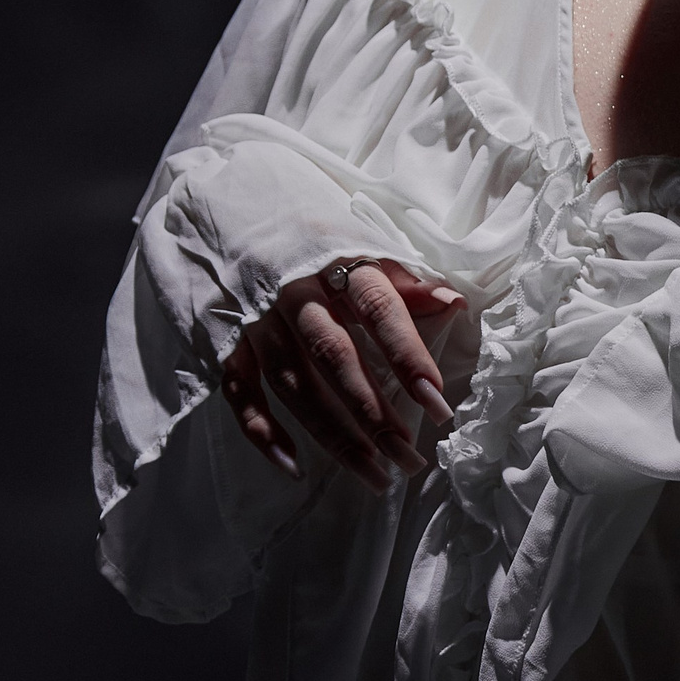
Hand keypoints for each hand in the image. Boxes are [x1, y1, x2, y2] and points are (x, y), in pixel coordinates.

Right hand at [219, 258, 464, 496]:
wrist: (230, 206)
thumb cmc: (312, 235)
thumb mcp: (361, 243)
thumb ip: (405, 279)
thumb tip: (455, 303)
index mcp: (336, 262)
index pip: (379, 310)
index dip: (408, 356)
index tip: (436, 402)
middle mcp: (293, 292)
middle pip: (335, 356)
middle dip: (373, 411)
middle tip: (408, 458)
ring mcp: (254, 318)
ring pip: (292, 383)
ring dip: (332, 434)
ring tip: (373, 474)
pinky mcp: (224, 340)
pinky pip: (238, 391)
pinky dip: (260, 431)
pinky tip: (293, 466)